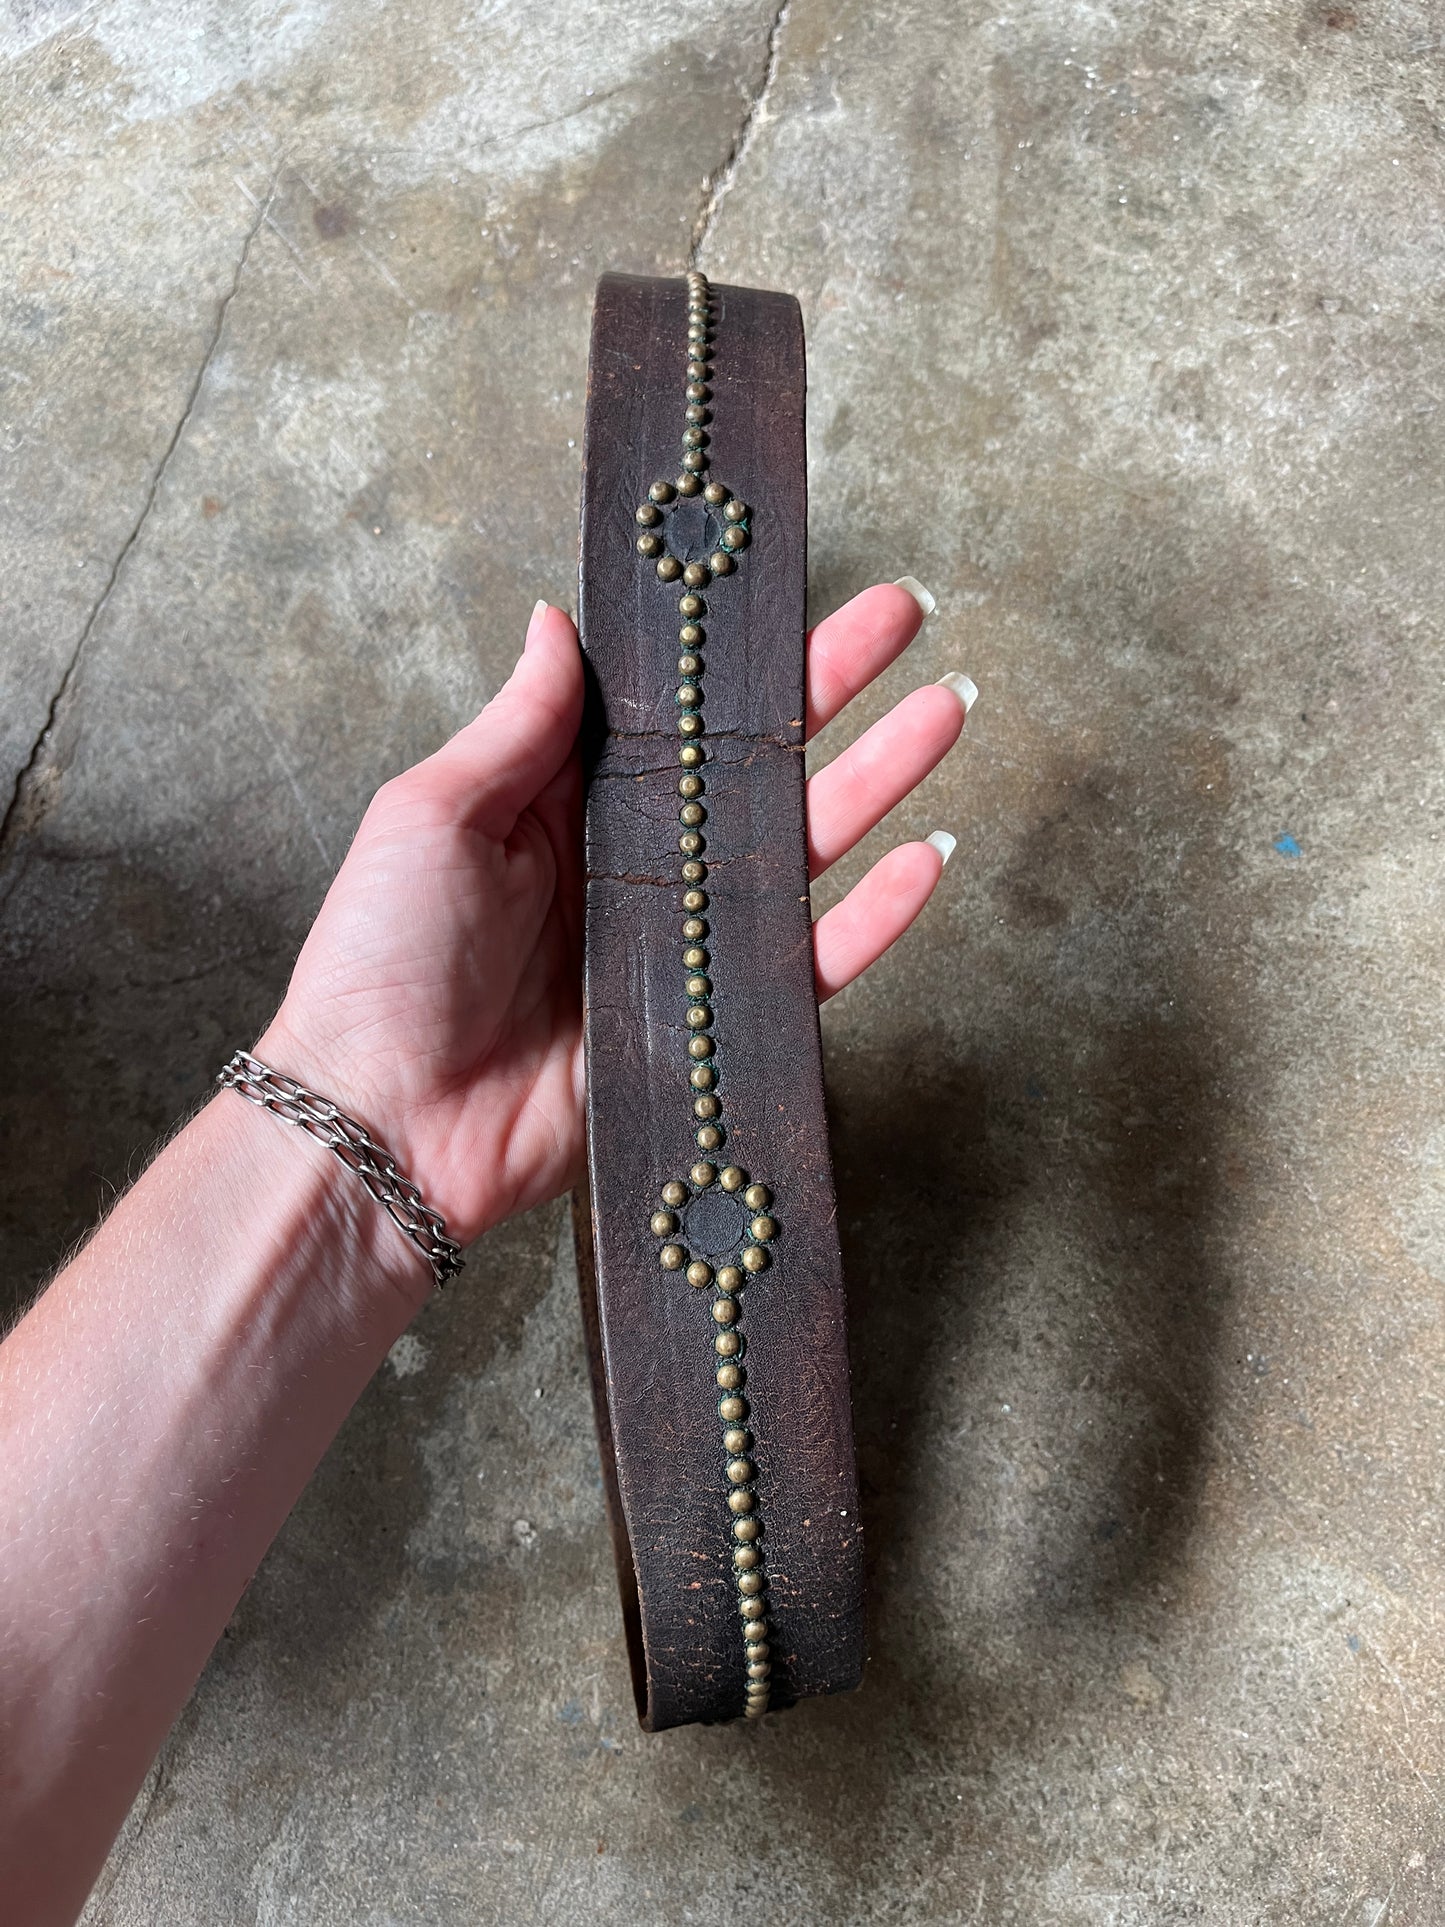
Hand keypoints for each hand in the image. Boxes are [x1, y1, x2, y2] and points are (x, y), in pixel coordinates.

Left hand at [259, 584, 971, 1246]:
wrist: (385, 1125)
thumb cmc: (383, 966)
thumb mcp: (433, 814)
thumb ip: (516, 725)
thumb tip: (556, 620)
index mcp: (567, 801)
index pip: (672, 708)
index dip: (732, 652)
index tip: (787, 589)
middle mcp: (636, 862)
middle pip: (755, 761)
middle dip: (835, 689)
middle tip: (909, 617)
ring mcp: (679, 940)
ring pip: (801, 845)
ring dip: (878, 777)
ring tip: (944, 711)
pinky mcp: (709, 1019)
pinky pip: (811, 961)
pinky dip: (874, 917)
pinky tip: (926, 857)